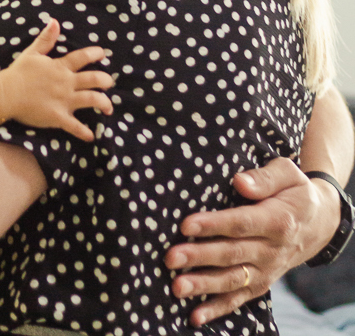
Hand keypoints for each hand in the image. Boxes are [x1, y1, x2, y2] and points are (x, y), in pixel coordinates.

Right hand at [1, 19, 113, 141]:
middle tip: (109, 82)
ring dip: (104, 104)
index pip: (83, 58)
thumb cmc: (18, 73)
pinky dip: (84, 132)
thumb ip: (46, 38)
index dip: (95, 54)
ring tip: (108, 108)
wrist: (6, 94)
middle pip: (94, 79)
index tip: (103, 54)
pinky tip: (91, 136)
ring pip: (92, 100)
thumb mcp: (32, 52)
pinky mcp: (58, 117)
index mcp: (60, 67)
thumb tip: (55, 21)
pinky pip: (75, 126)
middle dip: (106, 81)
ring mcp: (64, 101)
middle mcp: (66, 83)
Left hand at [164, 157, 341, 327]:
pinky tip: (194, 316)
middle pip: (231, 254)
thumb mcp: (288, 173)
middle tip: (171, 257)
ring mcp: (266, 270)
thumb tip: (239, 183)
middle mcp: (272, 250)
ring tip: (176, 287)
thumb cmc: (295, 191)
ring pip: (232, 280)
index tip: (186, 225)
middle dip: (199, 257)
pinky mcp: (261, 283)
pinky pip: (239, 299)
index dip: (213, 225)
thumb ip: (264, 178)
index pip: (241, 224)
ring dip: (203, 285)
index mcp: (278, 220)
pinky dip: (217, 309)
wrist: (318, 223)